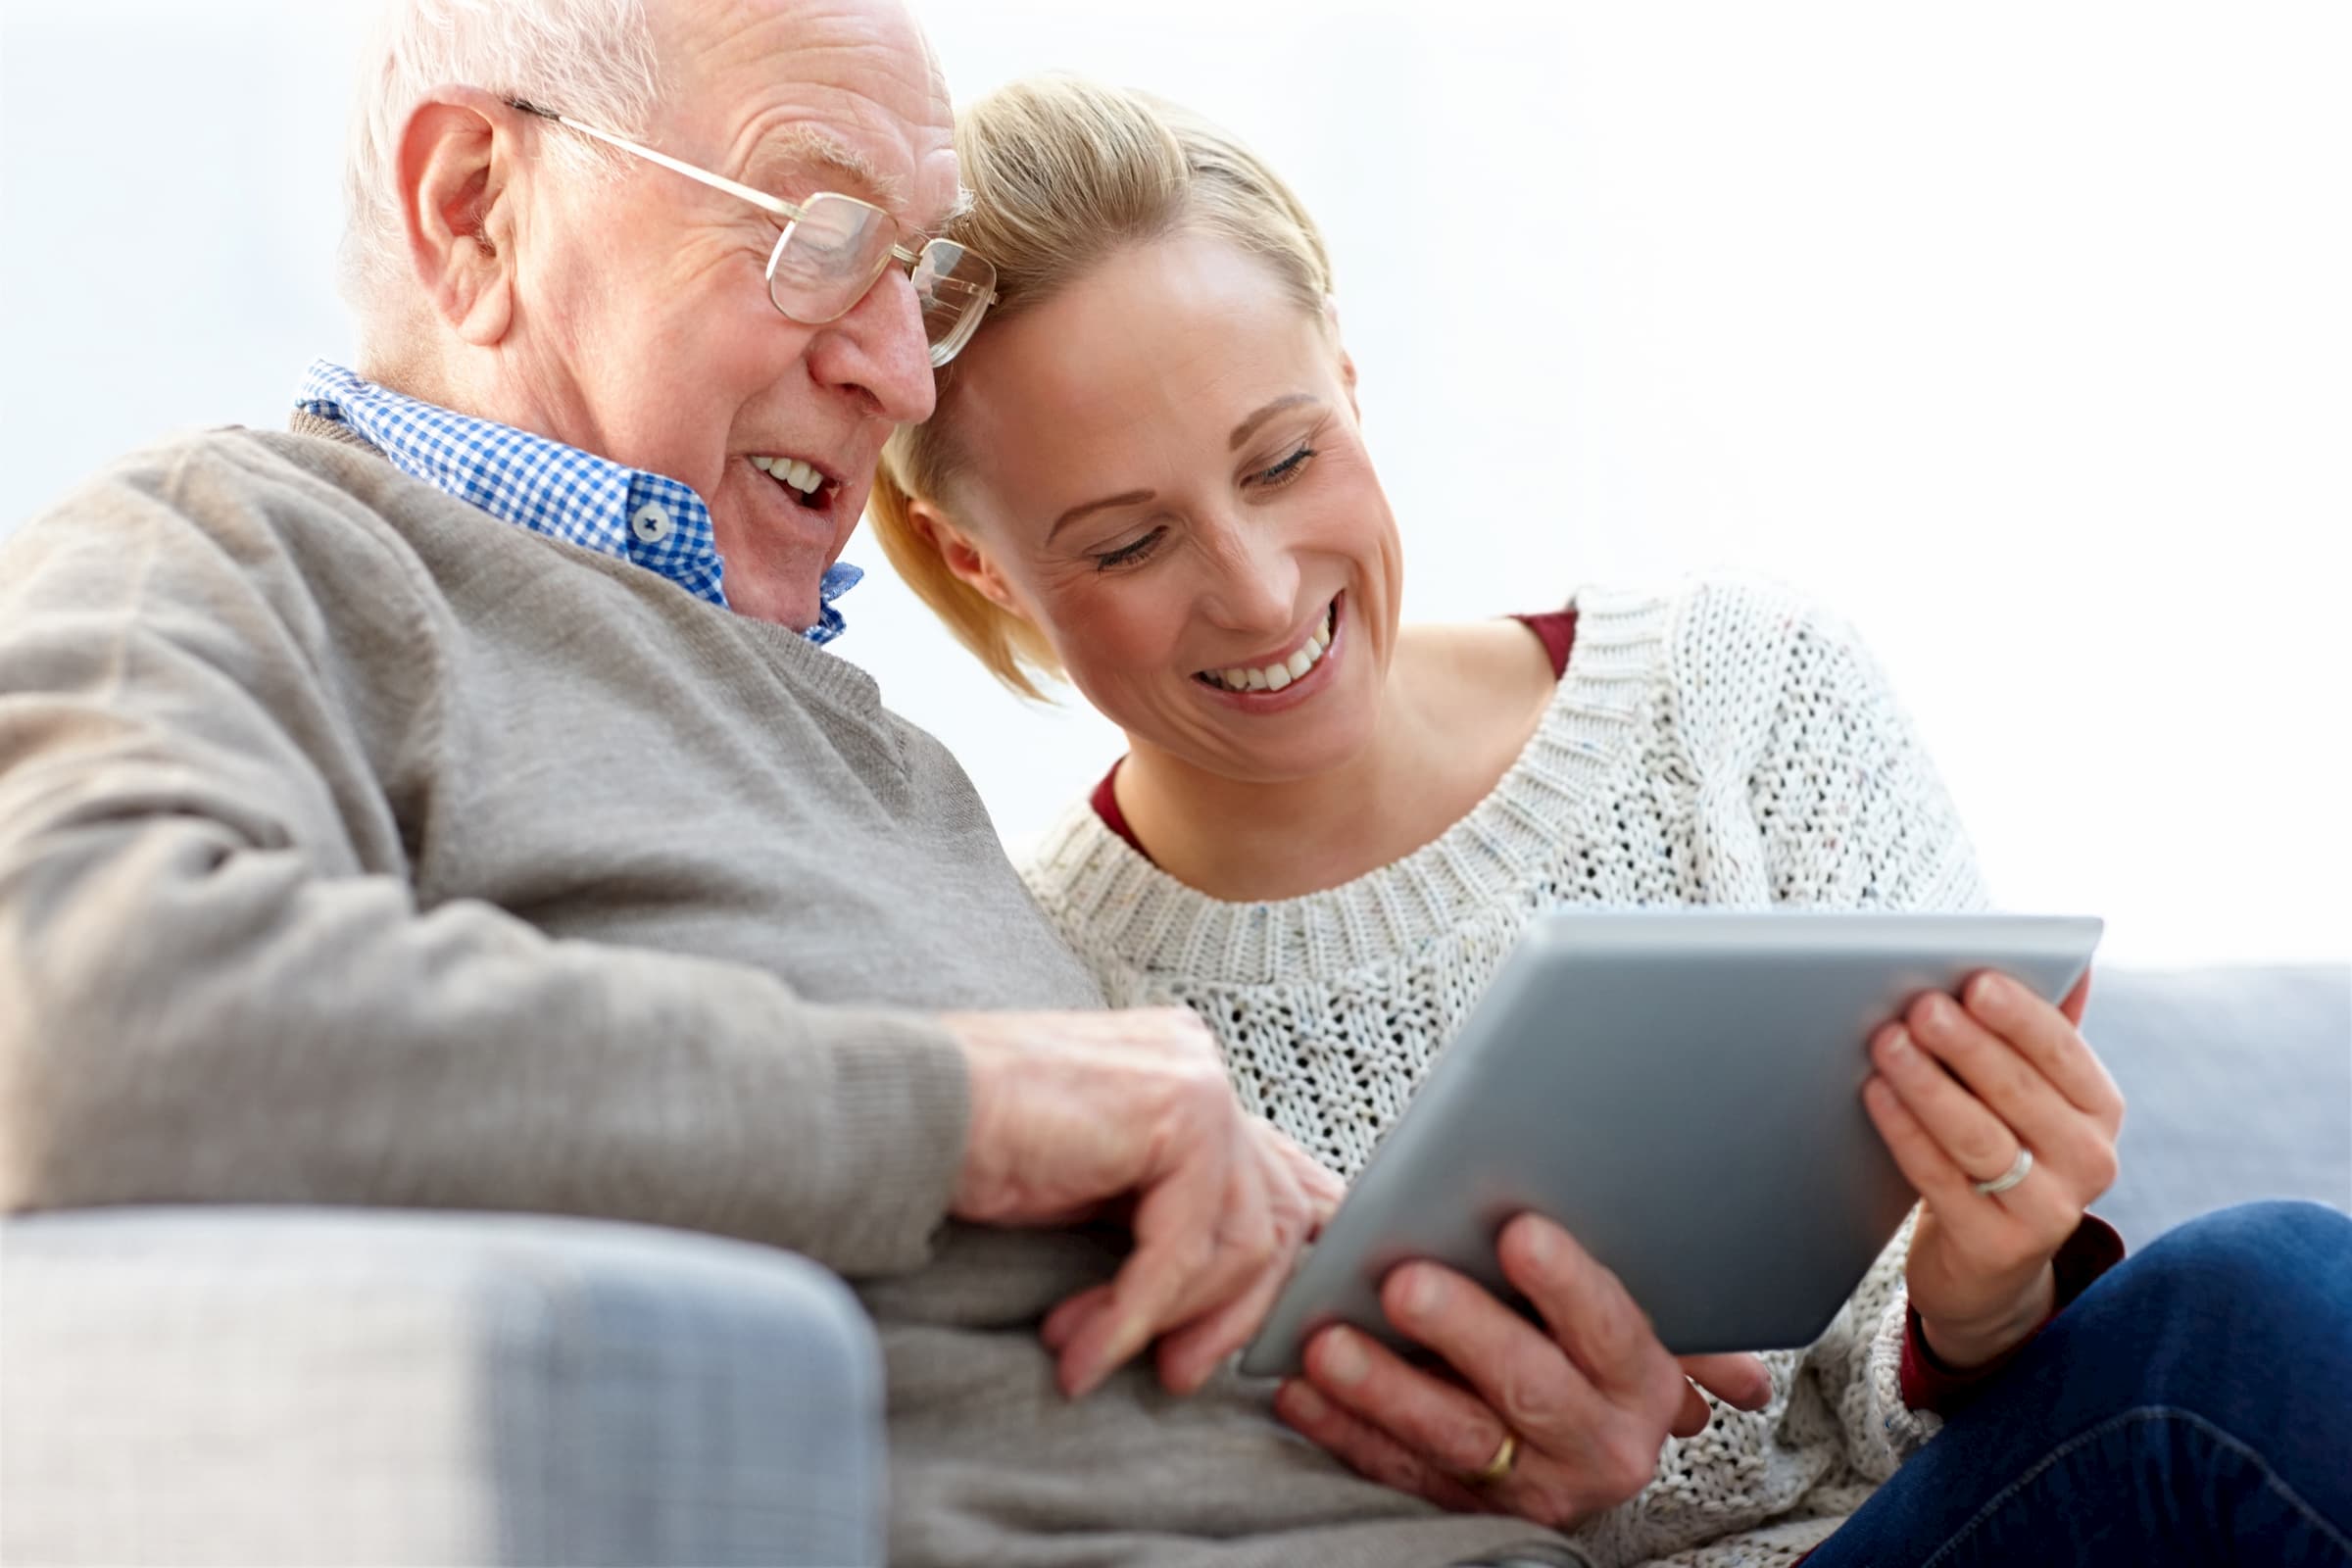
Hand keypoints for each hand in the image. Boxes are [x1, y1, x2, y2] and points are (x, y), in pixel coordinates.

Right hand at [944, 1006, 1343, 1397]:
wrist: (901, 1114)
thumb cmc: (974, 1146)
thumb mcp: (1095, 1186)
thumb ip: (1166, 1209)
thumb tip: (1234, 1284)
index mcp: (1186, 1073)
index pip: (1271, 1185)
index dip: (1257, 1282)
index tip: (1202, 1349)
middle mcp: (1201, 1064)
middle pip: (1275, 1218)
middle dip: (1224, 1315)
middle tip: (1168, 1373)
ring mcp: (1197, 1081)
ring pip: (1240, 1244)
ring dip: (1164, 1321)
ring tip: (1087, 1352)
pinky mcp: (1179, 1116)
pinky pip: (1181, 1250)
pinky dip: (1134, 1316)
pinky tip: (1082, 1352)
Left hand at [1273, 1214, 1772, 1527]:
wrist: (1579, 1444)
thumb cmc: (1571, 1340)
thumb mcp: (1595, 1310)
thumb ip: (1563, 1271)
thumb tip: (1496, 1184)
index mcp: (1639, 1378)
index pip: (1609, 1327)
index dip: (1567, 1282)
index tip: (1519, 1231)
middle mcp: (1599, 1440)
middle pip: (1530, 1387)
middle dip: (1463, 1330)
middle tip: (1404, 1282)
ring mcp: (1535, 1483)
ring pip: (1455, 1436)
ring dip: (1385, 1387)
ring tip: (1329, 1342)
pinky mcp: (1471, 1509)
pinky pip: (1401, 1470)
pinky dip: (1346, 1428)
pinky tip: (1303, 1390)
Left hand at [1862, 969, 2123, 1367]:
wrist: (1987, 1265)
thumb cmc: (2005, 1151)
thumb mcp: (2035, 1095)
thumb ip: (2047, 1032)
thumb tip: (2075, 957)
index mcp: (2100, 1109)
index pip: (2063, 1051)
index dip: (2019, 1015)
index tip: (1976, 980)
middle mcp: (2089, 1160)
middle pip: (2018, 1091)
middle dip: (1965, 1044)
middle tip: (1920, 1006)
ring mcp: (2046, 1210)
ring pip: (1978, 1135)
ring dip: (1928, 1084)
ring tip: (1887, 1043)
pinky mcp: (1995, 1245)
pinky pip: (1941, 1177)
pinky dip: (1905, 1131)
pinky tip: (1876, 1094)